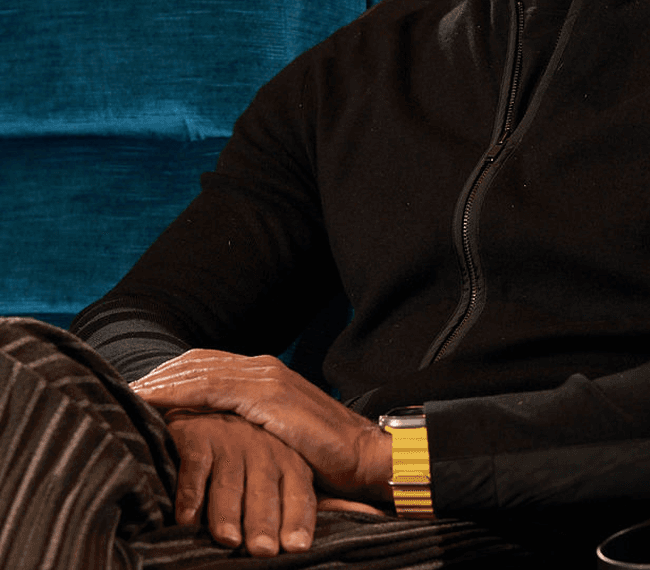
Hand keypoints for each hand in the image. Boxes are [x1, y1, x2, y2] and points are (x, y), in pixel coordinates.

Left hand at [132, 351, 392, 503]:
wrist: (363, 454)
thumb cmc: (323, 453)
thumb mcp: (279, 432)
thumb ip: (250, 423)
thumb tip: (218, 437)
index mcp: (264, 372)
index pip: (205, 363)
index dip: (170, 375)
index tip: (136, 391)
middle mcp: (262, 366)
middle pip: (195, 361)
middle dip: (157, 375)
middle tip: (120, 392)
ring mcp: (265, 378)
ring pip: (198, 371)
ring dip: (159, 383)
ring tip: (126, 398)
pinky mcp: (268, 396)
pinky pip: (212, 388)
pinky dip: (179, 393)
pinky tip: (155, 405)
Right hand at [168, 410, 317, 556]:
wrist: (205, 408)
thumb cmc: (248, 454)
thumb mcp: (281, 468)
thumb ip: (299, 497)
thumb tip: (341, 513)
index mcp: (288, 459)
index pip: (298, 493)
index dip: (297, 519)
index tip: (296, 546)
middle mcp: (262, 449)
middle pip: (263, 491)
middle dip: (264, 522)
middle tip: (263, 550)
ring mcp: (230, 440)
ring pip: (230, 482)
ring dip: (228, 513)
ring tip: (229, 539)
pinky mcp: (197, 435)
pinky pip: (196, 466)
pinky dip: (190, 494)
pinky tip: (187, 519)